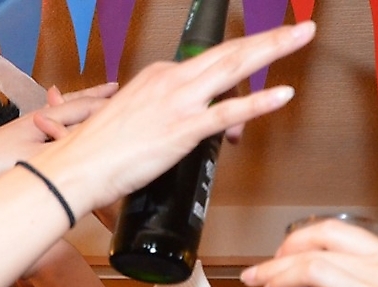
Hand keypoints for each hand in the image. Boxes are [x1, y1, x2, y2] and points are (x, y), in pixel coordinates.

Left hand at [0, 84, 116, 194]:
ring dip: (78, 104)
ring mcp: (26, 127)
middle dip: (94, 96)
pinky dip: (60, 118)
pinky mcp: (17, 139)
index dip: (106, 105)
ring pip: (59, 111)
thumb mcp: (38, 160)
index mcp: (45, 119)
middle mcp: (37, 118)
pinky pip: (47, 122)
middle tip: (113, 86)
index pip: (83, 108)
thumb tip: (94, 152)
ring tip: (89, 97)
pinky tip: (56, 121)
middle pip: (72, 103)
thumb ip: (65, 152)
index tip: (127, 100)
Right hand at [29, 21, 314, 214]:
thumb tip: (172, 131)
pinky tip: (282, 94)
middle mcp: (171, 81)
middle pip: (230, 54)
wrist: (77, 167)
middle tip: (299, 29)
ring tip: (300, 38)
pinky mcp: (183, 129)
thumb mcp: (130, 119)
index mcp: (158, 76)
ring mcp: (179, 103)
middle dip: (269, 39)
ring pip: (235, 68)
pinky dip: (259, 103)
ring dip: (272, 50)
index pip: (208, 67)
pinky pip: (228, 112)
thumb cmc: (97, 151)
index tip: (254, 86)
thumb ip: (159, 118)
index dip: (237, 80)